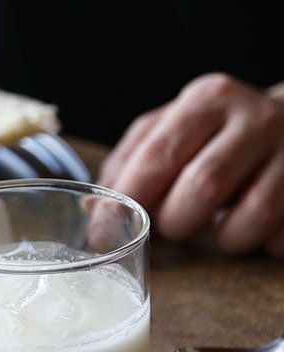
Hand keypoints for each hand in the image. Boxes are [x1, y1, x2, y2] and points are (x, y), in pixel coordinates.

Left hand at [98, 73, 283, 256]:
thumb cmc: (214, 136)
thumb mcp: (170, 132)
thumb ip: (130, 165)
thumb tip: (93, 211)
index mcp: (206, 101)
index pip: (156, 159)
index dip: (124, 204)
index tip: (102, 234)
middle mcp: (253, 119)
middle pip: (201, 189)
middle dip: (175, 223)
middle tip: (172, 225)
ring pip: (248, 219)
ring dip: (219, 239)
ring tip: (214, 225)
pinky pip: (277, 236)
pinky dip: (255, 244)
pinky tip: (247, 225)